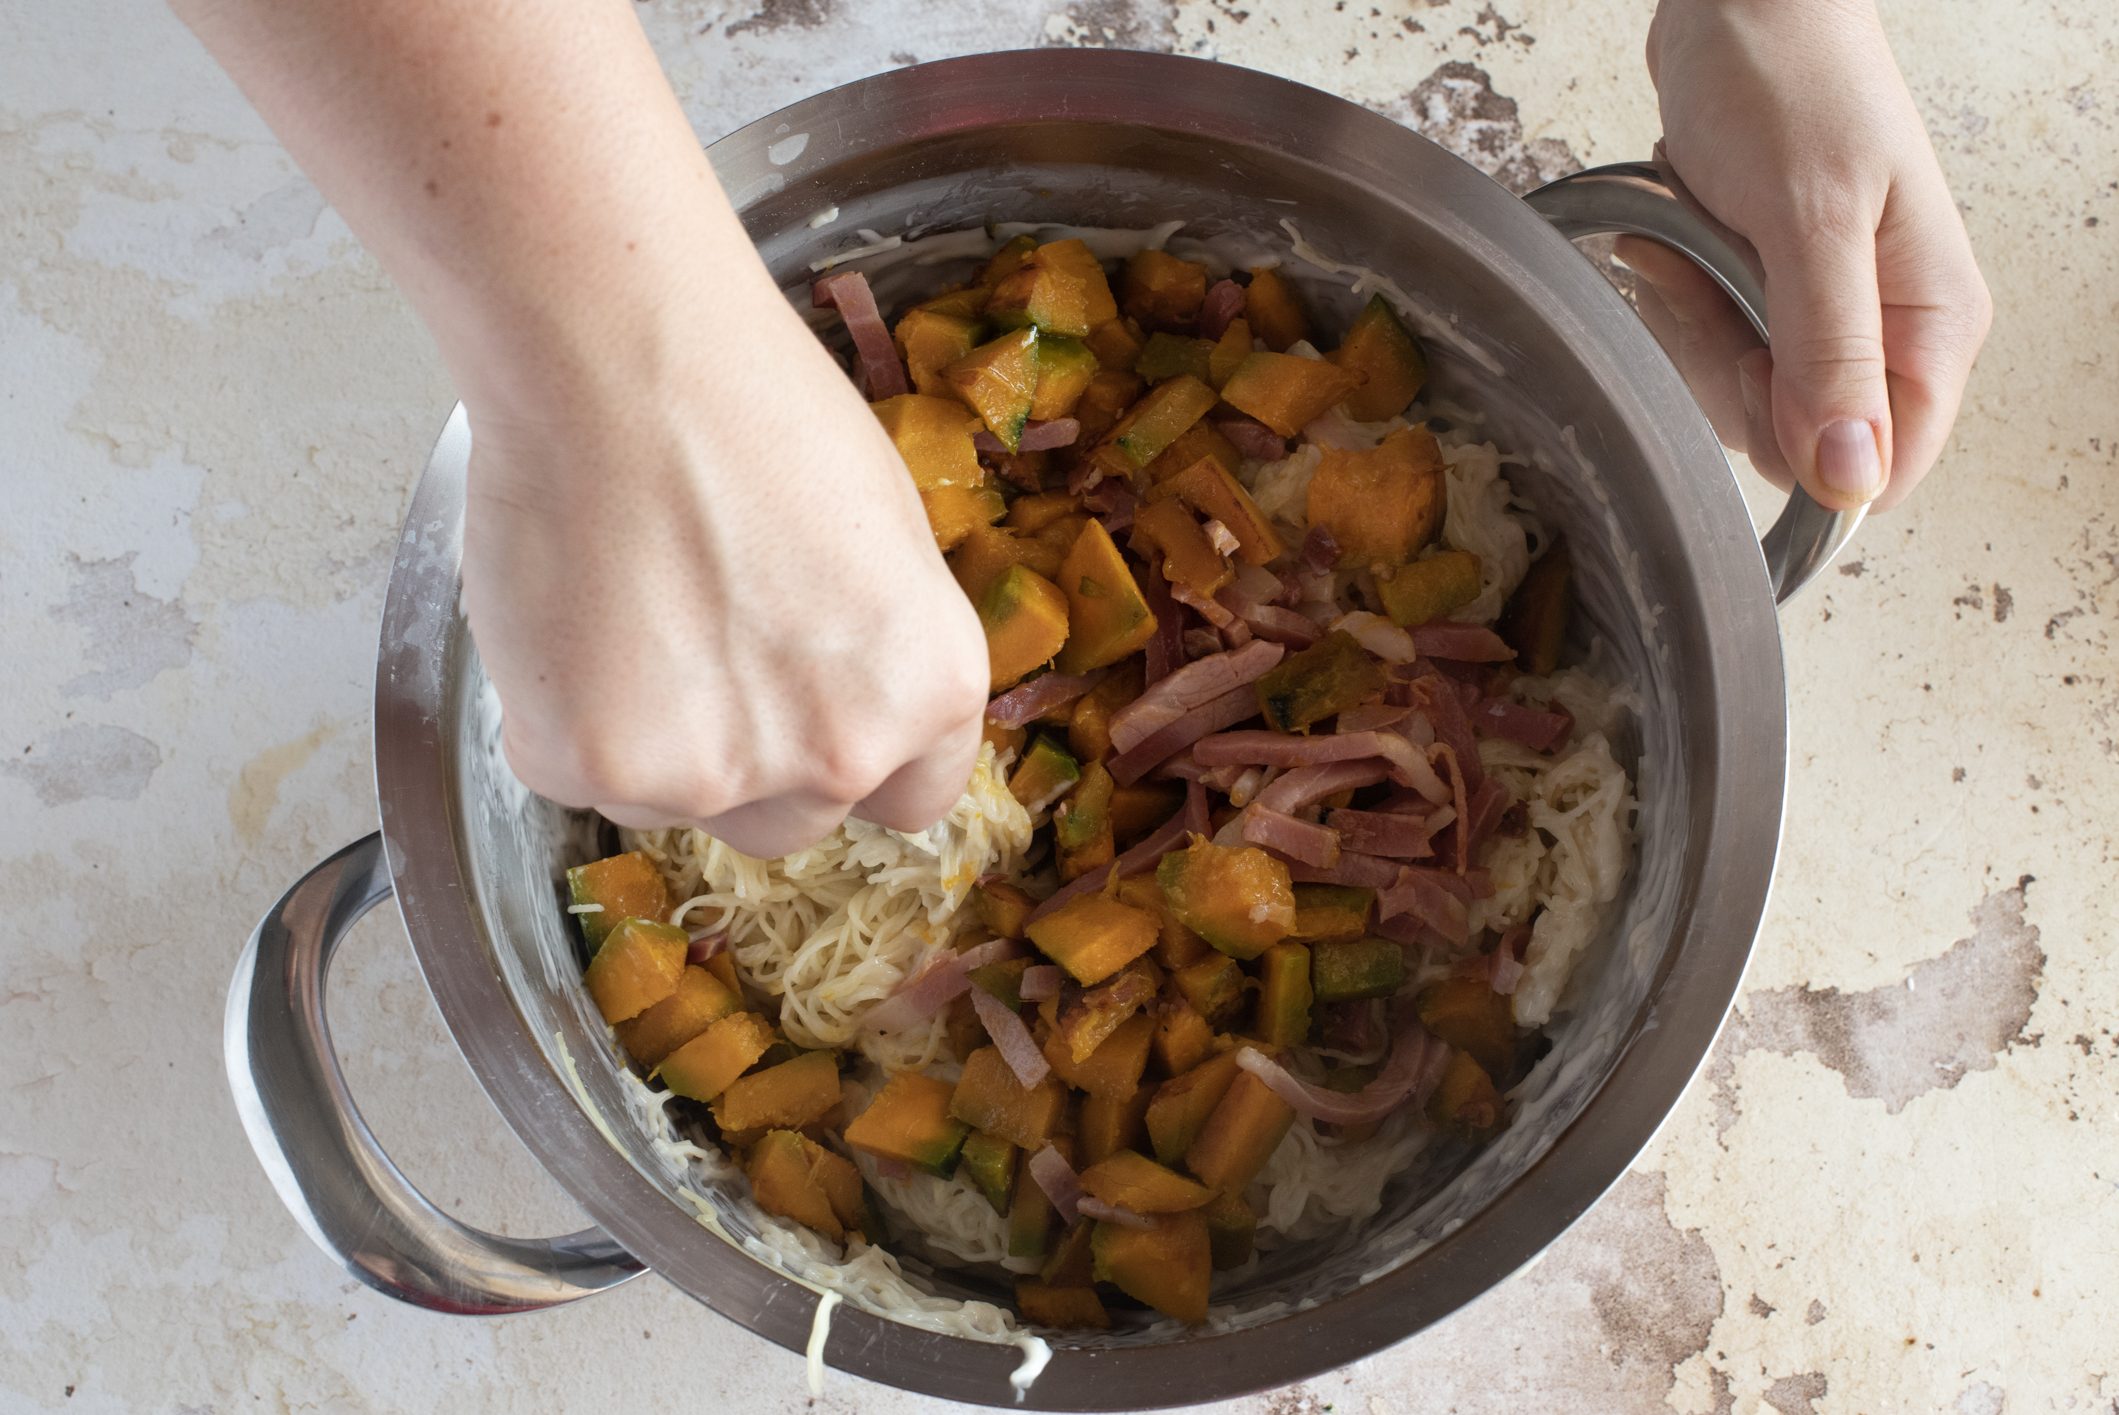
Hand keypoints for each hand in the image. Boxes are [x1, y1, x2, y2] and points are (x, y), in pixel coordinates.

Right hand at [461, 278, 989, 857]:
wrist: (620, 356)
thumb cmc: (755, 407)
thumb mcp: (884, 533)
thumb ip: (874, 651)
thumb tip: (838, 697)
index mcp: (931, 690)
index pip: (910, 800)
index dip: (852, 754)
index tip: (808, 715)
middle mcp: (843, 755)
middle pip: (795, 822)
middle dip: (752, 761)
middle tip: (700, 649)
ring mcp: (716, 775)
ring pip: (681, 805)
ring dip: (656, 743)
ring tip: (627, 611)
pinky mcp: (595, 768)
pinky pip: (578, 775)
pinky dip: (563, 718)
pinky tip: (570, 615)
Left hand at [1633, 0, 1991, 510]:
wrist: (1735, 7)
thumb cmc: (1788, 82)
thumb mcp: (1810, 219)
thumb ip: (1830, 352)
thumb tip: (1850, 474)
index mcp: (1932, 320)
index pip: (1886, 466)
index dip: (1807, 451)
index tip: (1755, 371)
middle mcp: (1890, 329)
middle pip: (1798, 439)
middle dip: (1730, 372)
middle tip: (1709, 284)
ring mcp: (1828, 313)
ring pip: (1743, 398)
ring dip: (1693, 329)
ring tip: (1690, 248)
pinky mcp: (1771, 293)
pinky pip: (1712, 347)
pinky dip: (1677, 302)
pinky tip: (1672, 248)